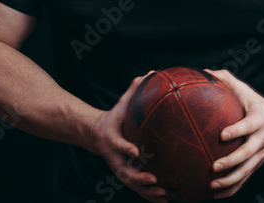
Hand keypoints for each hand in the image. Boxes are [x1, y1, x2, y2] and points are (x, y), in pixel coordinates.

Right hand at [89, 73, 166, 202]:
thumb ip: (134, 90)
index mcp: (111, 139)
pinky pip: (137, 189)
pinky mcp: (126, 175)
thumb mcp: (120, 103)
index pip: (117, 145)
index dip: (125, 149)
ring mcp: (119, 168)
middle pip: (124, 172)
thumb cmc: (115, 117)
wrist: (98, 135)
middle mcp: (114, 157)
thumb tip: (151, 73)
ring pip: (132, 185)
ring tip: (164, 194)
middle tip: (154, 178)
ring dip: (147, 192)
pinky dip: (150, 196)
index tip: (136, 152)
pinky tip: (165, 199)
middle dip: (139, 178)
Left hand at [205, 69, 263, 198]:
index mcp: (258, 121)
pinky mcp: (258, 165)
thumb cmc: (259, 104)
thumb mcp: (246, 91)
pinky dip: (232, 189)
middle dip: (231, 162)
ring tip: (212, 184)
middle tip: (214, 167)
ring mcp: (261, 155)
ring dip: (230, 180)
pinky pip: (245, 180)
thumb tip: (205, 71)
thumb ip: (227, 80)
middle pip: (247, 154)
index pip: (247, 126)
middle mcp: (261, 140)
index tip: (222, 135)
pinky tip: (216, 194)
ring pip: (247, 171)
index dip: (236, 131)